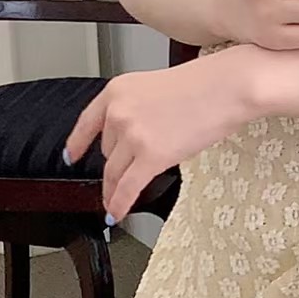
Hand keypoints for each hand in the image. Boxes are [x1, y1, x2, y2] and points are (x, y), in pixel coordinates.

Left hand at [65, 49, 253, 222]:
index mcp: (117, 91)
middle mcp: (118, 112)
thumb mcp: (156, 88)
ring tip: (113, 203)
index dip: (78, 144)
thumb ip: (139, 110)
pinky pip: (128, 187)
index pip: (87, 122)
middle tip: (117, 181)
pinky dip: (119, 203)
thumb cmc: (205, 85)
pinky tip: (117, 212)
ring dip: (112, 191)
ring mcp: (133, 135)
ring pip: (113, 172)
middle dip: (113, 167)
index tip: (72, 155)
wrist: (226, 87)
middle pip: (106, 151)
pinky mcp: (150, 156)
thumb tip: (136, 137)